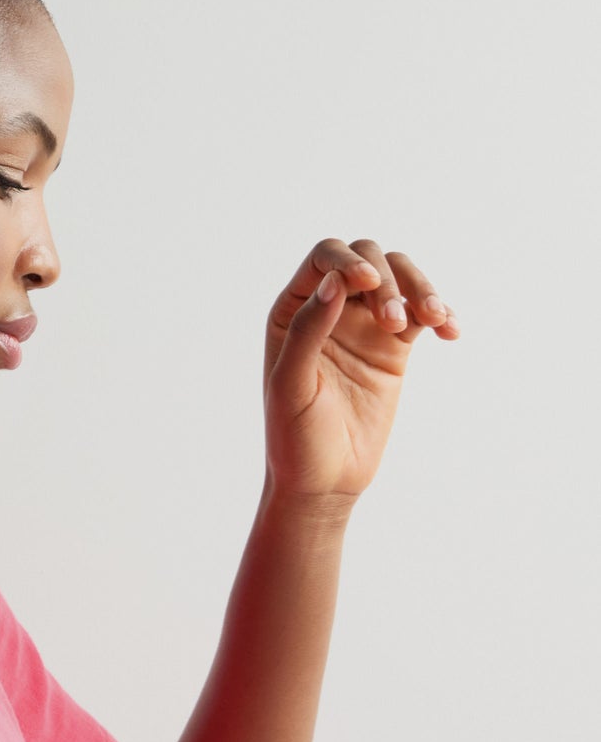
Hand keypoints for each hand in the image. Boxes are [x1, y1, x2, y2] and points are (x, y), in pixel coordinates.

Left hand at [261, 236, 458, 505]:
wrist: (324, 483)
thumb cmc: (295, 439)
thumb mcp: (291, 387)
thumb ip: (308, 331)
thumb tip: (336, 280)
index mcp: (293, 311)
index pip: (325, 258)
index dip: (348, 260)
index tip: (368, 283)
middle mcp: (330, 308)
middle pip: (369, 259)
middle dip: (388, 281)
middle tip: (393, 324)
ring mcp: (365, 324)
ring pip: (401, 277)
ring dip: (421, 289)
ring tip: (434, 319)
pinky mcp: (395, 346)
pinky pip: (423, 312)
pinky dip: (441, 312)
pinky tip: (450, 330)